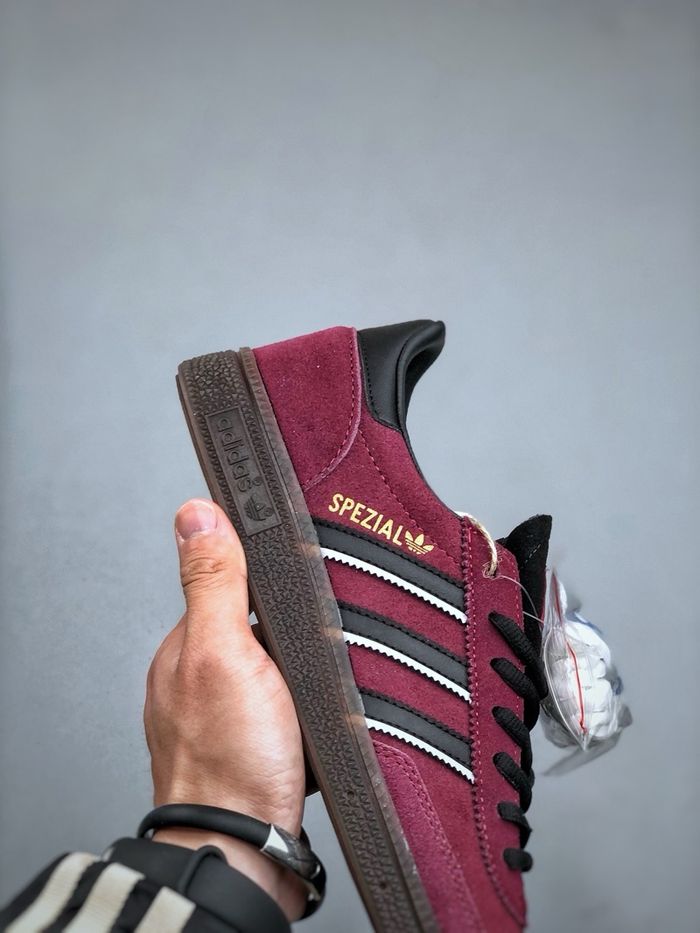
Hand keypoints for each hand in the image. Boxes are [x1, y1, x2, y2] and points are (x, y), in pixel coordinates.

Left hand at [144, 499, 306, 919]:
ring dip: (303, 668)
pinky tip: (319, 710)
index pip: (229, 585)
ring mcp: (227, 713)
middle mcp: (202, 677)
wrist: (247, 851)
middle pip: (258, 625)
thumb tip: (195, 512)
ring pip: (277, 667)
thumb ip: (214, 584)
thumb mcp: (224, 652)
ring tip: (326, 676)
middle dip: (292, 627)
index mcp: (187, 646)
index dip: (267, 578)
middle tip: (318, 642)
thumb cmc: (231, 762)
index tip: (299, 580)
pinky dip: (306, 702)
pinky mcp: (255, 744)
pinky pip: (287, 705)